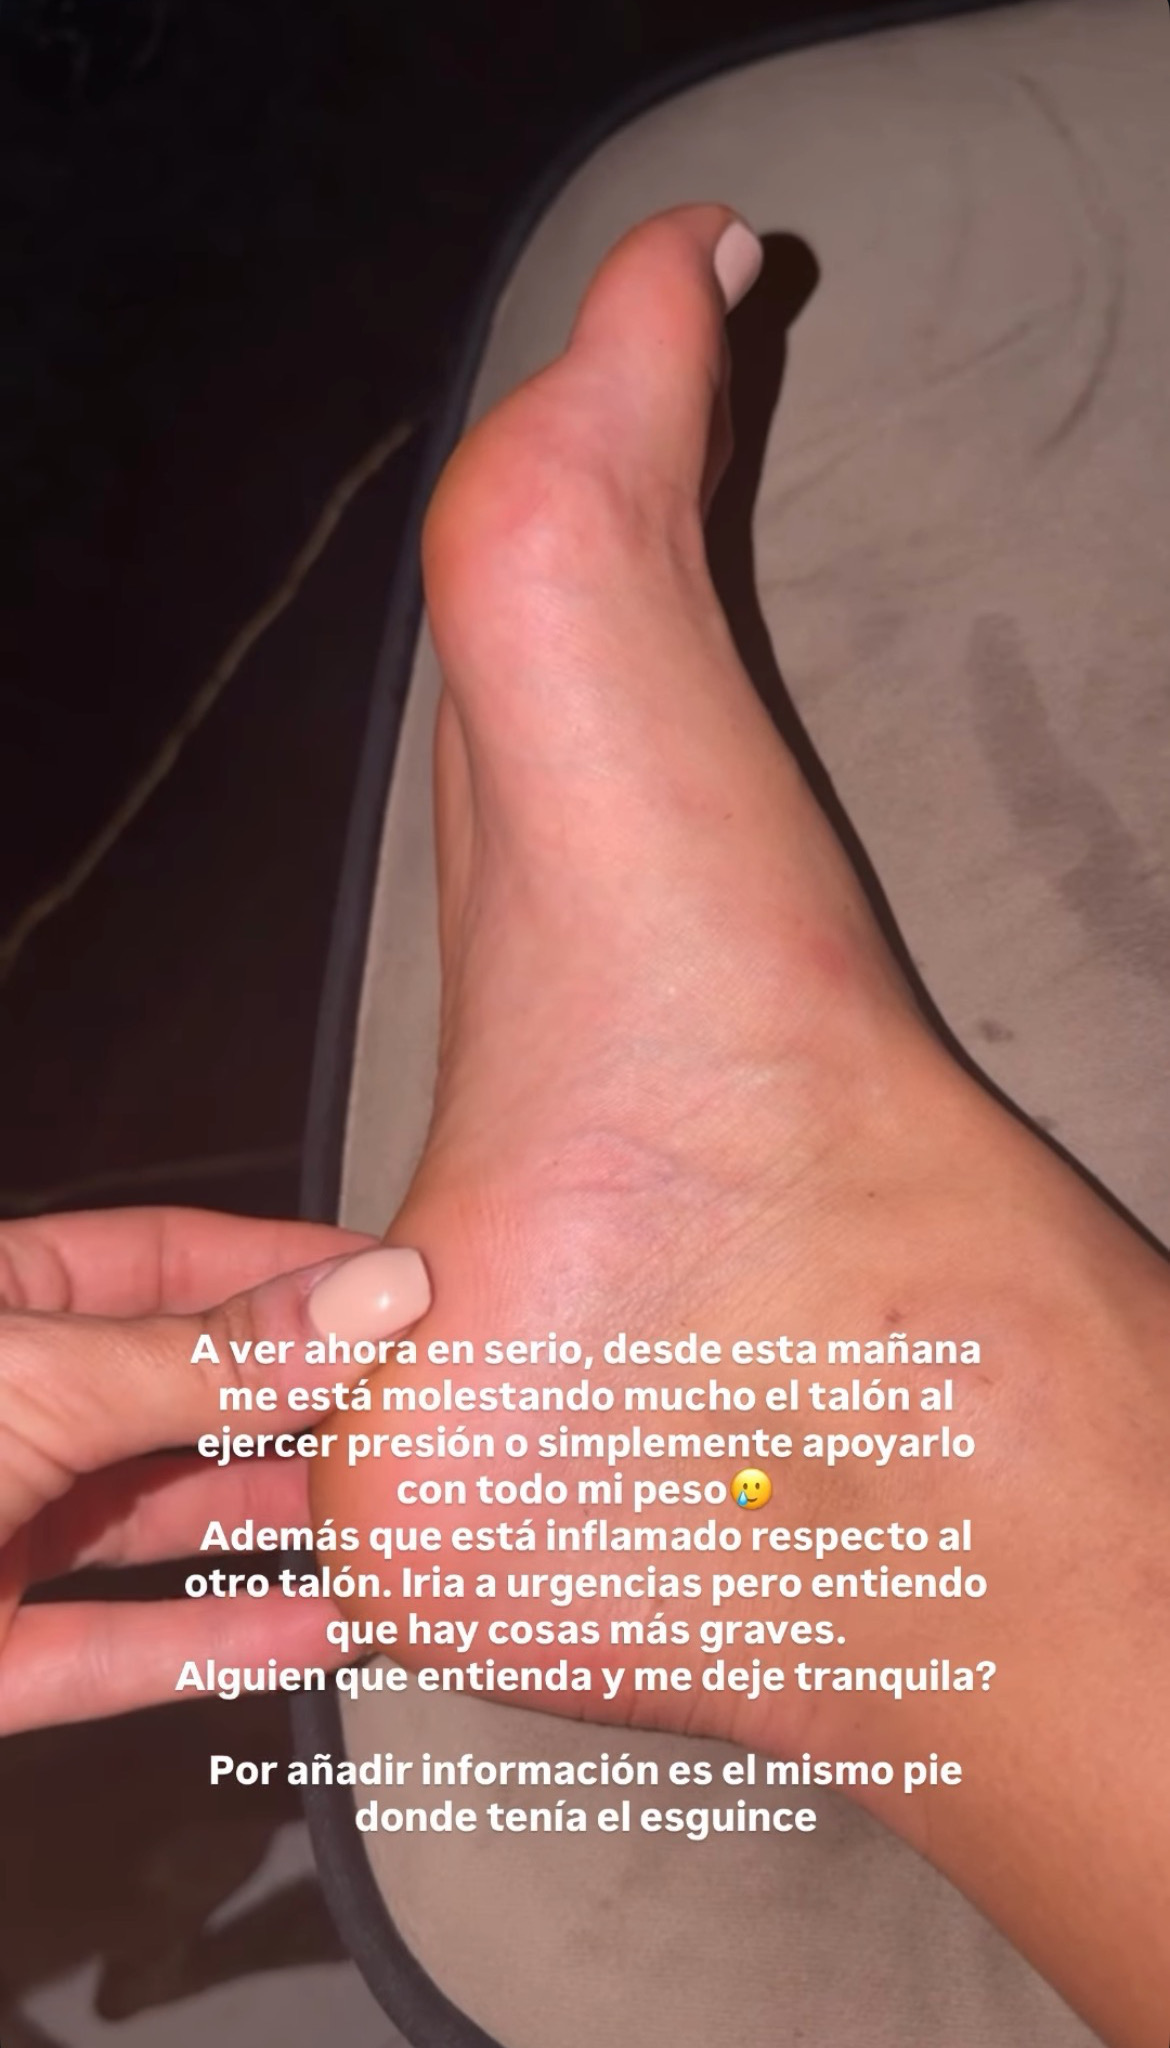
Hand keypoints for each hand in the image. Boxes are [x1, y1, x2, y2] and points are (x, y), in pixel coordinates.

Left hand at [0, 1206, 426, 1732]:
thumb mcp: (32, 1384)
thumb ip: (203, 1360)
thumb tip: (360, 1303)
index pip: (167, 1258)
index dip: (289, 1270)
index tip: (404, 1285)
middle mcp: (8, 1411)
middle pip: (184, 1395)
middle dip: (304, 1405)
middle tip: (424, 1407)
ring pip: (164, 1526)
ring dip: (282, 1529)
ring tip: (398, 1520)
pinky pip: (121, 1650)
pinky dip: (221, 1647)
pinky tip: (321, 1632)